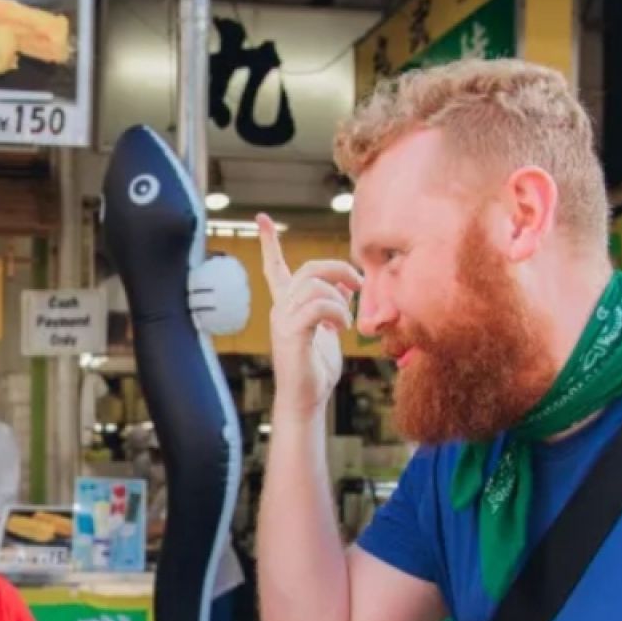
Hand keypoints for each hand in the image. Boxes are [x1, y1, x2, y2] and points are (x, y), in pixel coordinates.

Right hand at [258, 212, 358, 415]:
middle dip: (339, 269)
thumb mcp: (329, 331)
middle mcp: (280, 308)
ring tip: (347, 321)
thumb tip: (343, 285)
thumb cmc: (317, 370)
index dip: (270, 243)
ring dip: (341, 300)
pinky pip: (318, 307)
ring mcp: (283, 320)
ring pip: (316, 286)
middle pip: (308, 268)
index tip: (262, 219)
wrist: (306, 401)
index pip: (275, 268)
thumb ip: (333, 306)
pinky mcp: (291, 333)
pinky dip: (338, 313)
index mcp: (287, 305)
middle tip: (358, 285)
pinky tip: (342, 328)